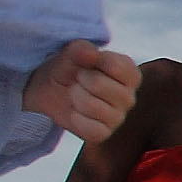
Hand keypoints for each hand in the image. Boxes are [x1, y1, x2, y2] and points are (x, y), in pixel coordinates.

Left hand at [22, 41, 139, 145]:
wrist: (51, 89)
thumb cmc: (69, 68)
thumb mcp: (71, 52)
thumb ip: (82, 48)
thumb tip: (91, 54)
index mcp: (130, 73)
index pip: (115, 66)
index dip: (93, 62)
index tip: (87, 63)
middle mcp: (129, 96)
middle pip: (99, 84)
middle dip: (79, 80)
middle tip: (78, 81)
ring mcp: (118, 117)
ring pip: (92, 106)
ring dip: (75, 98)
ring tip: (75, 95)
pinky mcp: (104, 133)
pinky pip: (91, 129)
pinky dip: (76, 119)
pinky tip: (75, 112)